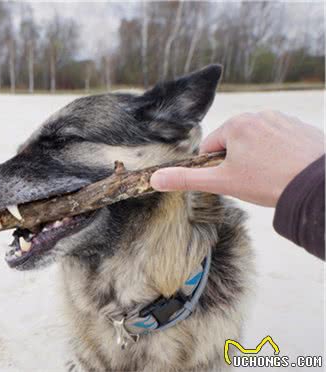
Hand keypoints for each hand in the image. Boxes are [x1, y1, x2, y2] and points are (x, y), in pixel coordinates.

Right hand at [150, 111, 324, 206]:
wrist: (317, 186)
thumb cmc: (268, 182)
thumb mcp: (222, 183)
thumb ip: (186, 179)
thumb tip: (154, 179)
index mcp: (236, 124)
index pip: (210, 147)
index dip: (216, 168)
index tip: (233, 180)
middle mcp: (259, 115)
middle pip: (235, 144)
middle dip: (239, 162)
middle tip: (254, 180)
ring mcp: (283, 119)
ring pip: (258, 143)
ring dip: (259, 159)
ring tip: (272, 177)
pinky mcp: (302, 128)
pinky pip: (281, 142)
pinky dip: (280, 156)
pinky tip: (288, 171)